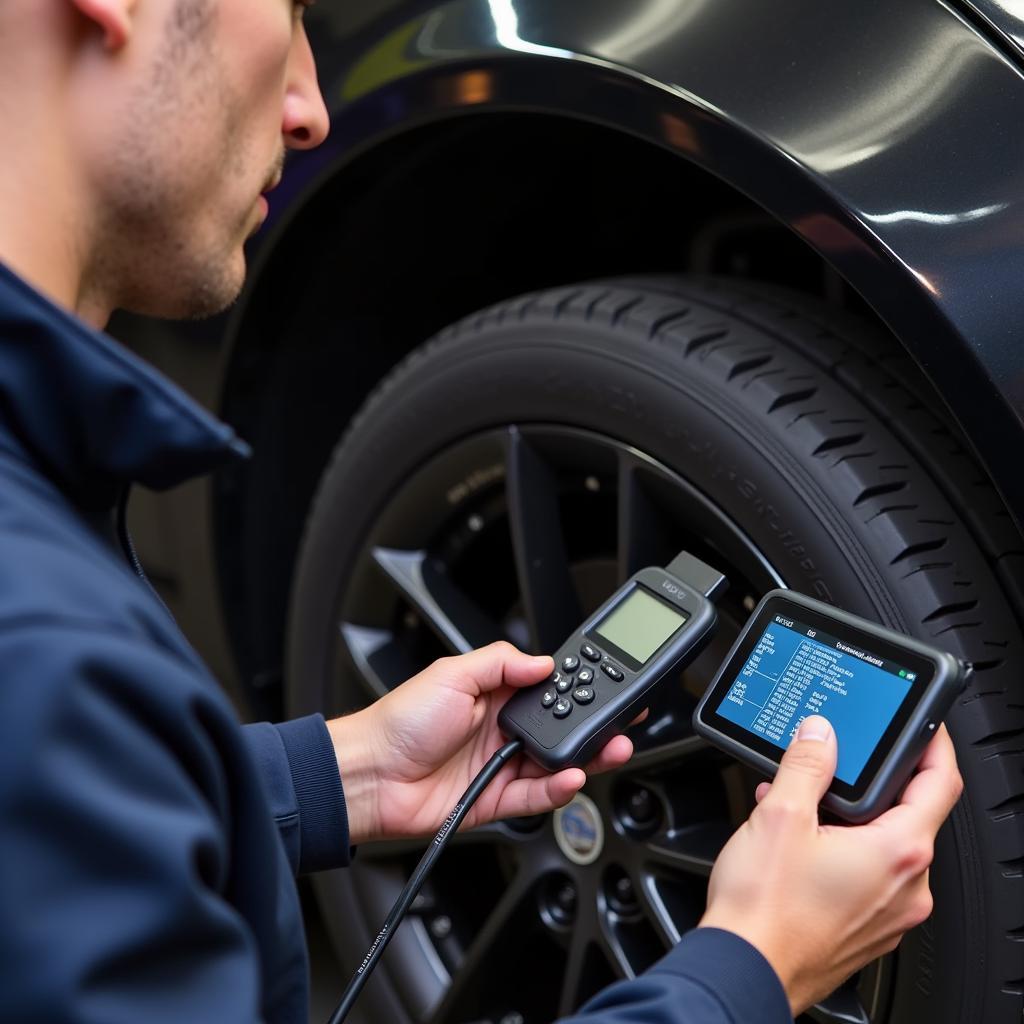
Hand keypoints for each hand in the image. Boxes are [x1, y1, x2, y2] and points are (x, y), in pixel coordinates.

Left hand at [327, 641, 639, 843]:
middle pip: (562, 729)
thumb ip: (501, 663)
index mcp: (494, 693)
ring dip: (588, 758)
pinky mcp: (495, 799)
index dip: (579, 689)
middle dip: (595, 726)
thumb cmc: (399, 721)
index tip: (609, 685)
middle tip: (623, 722)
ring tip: (612, 750)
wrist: (370, 774)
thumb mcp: (452, 673)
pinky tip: (573, 776)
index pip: (548, 689)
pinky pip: (537, 795)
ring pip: (557, 763)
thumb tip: (543, 662)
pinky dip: (558, 788)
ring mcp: (501, 765)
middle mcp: (502, 729)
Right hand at [698, 716, 962, 1015]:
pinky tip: (796, 841)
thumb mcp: (782, 816)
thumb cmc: (765, 909)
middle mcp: (907, 887)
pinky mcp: (868, 928)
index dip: (934, 744)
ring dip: (846, 816)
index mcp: (898, 852)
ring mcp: (890, 913)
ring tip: (797, 804)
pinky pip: (867, 874)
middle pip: (909, 813)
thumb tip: (820, 734)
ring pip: (882, 844)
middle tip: (836, 760)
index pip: (940, 783)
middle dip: (869, 781)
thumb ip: (806, 765)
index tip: (922, 725)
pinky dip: (840, 848)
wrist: (745, 969)